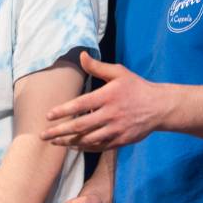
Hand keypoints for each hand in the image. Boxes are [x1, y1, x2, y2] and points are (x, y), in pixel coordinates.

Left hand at [41, 52, 168, 150]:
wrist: (159, 107)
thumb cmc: (136, 87)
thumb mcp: (119, 72)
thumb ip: (98, 67)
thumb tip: (82, 55)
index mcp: (107, 96)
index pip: (80, 105)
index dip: (63, 111)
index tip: (48, 116)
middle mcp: (110, 114)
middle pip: (80, 126)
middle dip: (59, 131)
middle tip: (43, 135)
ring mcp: (115, 129)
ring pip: (87, 139)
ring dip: (68, 142)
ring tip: (54, 142)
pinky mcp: (120, 140)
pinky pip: (98, 147)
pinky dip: (84, 147)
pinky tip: (73, 146)